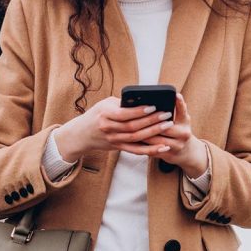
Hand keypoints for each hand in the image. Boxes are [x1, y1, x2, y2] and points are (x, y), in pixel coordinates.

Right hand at [53, 96, 174, 160]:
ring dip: (154, 132)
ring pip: (136, 138)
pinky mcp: (119, 147)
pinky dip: (151, 150)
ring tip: (168, 125)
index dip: (139, 111)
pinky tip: (163, 147)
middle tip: (166, 115)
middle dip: (152, 120)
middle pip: (133, 126)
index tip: (153, 106)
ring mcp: (114, 139)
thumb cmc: (97, 114)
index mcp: (105, 114)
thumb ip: (122, 103)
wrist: (82, 134)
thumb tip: (143, 100)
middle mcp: (108, 128)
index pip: (124, 113)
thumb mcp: (105, 104)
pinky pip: (137, 150)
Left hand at [140, 94, 208, 177]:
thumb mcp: (181, 119)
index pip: (183, 111)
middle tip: (137, 115)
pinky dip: (143, 144)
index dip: (180, 103)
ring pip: (156, 139)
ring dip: (143, 134)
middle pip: (165, 127)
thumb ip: (176, 109)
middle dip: (151, 122)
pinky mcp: (168, 155)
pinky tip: (134, 139)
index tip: (176, 95)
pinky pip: (153, 149)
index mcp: (185, 122)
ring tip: (132, 128)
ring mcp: (177, 146)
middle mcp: (183, 134)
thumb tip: (169, 95)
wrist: (187, 152)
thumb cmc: (179, 130)